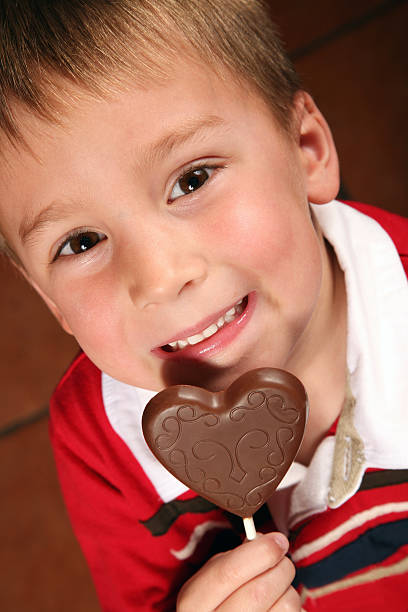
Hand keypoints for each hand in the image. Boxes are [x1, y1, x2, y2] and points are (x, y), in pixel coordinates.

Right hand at [177, 532, 302, 610]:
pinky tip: (277, 608)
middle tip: (282, 562)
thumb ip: (234, 558)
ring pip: (284, 607)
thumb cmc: (214, 603)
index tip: (278, 541)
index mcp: (194, 602)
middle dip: (280, 568)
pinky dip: (293, 609)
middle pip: (260, 591)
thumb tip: (266, 541)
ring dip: (288, 591)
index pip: (229, 573)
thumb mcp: (210, 578)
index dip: (260, 552)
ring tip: (277, 590)